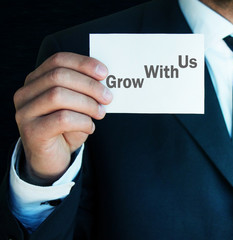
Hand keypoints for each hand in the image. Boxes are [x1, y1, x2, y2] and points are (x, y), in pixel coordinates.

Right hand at [14, 52, 111, 184]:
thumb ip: (85, 90)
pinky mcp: (31, 131)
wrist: (53, 158)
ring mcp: (25, 112)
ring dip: (87, 104)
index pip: (58, 61)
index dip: (83, 63)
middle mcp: (26, 93)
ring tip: (100, 113)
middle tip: (108, 97)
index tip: (104, 73)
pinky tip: (90, 127)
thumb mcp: (77, 105)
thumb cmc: (67, 128)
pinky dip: (82, 121)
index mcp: (36, 80)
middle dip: (89, 85)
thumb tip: (105, 80)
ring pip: (58, 96)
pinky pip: (62, 119)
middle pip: (58, 76)